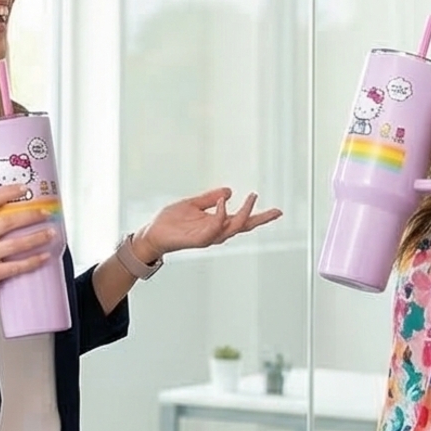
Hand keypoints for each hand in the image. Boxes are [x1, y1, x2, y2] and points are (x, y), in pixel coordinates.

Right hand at [0, 185, 56, 307]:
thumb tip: (13, 211)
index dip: (8, 192)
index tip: (25, 188)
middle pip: (8, 222)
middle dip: (31, 216)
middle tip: (47, 212)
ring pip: (15, 244)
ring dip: (37, 237)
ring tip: (52, 233)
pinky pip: (16, 267)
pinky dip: (33, 261)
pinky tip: (44, 257)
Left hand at [132, 188, 281, 259]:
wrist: (152, 232)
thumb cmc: (170, 221)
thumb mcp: (193, 204)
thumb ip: (210, 198)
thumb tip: (229, 191)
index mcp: (216, 223)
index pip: (243, 220)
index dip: (260, 216)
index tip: (278, 212)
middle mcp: (216, 232)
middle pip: (244, 227)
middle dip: (261, 219)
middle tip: (275, 211)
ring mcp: (209, 237)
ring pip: (233, 227)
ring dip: (244, 213)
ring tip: (251, 198)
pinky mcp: (198, 239)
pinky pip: (215, 228)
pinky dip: (221, 215)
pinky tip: (224, 202)